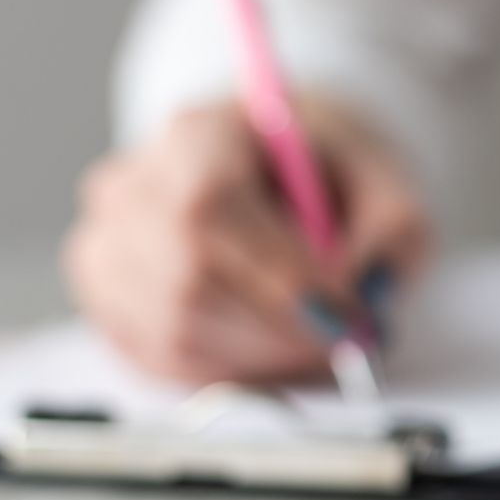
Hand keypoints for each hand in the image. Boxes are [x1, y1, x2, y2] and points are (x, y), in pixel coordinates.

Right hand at [63, 94, 425, 383]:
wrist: (275, 171)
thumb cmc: (328, 174)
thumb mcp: (387, 182)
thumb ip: (392, 230)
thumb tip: (365, 295)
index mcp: (198, 132)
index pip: (210, 207)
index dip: (277, 275)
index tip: (345, 313)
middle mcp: (134, 184)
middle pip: (184, 275)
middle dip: (278, 326)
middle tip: (345, 341)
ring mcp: (107, 243)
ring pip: (171, 326)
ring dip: (260, 353)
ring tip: (318, 340)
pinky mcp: (108, 298)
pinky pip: (161, 356)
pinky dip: (230, 367)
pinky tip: (275, 347)